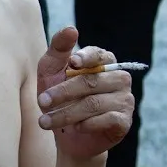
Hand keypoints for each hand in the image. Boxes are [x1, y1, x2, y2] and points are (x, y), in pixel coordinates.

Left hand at [34, 26, 134, 159]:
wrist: (67, 137)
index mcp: (104, 62)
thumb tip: (72, 29)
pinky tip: (73, 128)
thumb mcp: (52, 72)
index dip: (86, 58)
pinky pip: (106, 120)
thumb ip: (58, 49)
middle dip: (62, 93)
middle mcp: (119, 78)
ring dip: (66, 113)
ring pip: (94, 104)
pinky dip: (85, 124)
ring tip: (45, 121)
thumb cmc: (59, 99)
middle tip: (41, 101)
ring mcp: (125, 100)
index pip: (99, 55)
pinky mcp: (124, 121)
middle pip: (91, 82)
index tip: (72, 63)